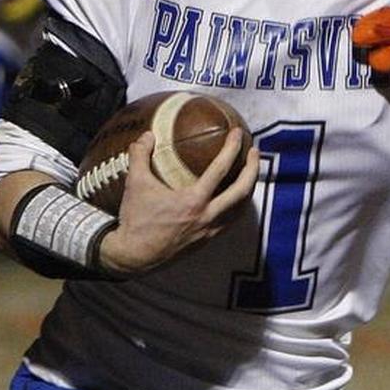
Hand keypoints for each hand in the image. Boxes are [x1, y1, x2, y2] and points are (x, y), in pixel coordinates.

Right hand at [98, 128, 258, 275]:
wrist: (134, 256)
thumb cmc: (135, 220)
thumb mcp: (135, 183)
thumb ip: (140, 155)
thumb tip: (146, 135)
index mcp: (193, 201)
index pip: (220, 169)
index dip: (232, 148)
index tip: (238, 133)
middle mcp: (207, 217)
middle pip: (242, 191)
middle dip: (253, 169)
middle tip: (255, 151)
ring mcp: (209, 231)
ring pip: (241, 209)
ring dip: (249, 189)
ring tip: (250, 174)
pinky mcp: (206, 241)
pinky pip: (230, 221)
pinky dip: (238, 207)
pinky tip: (234, 200)